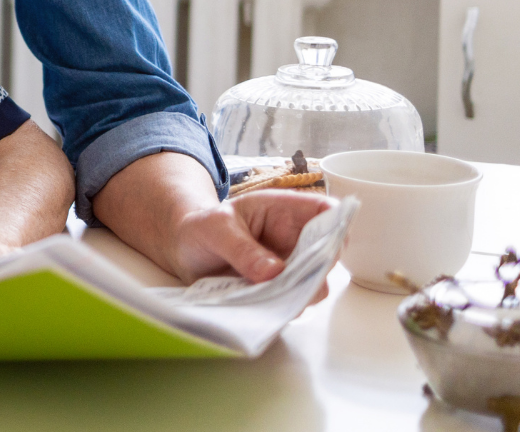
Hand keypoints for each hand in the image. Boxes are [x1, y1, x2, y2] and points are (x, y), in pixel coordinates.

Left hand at [172, 190, 336, 298]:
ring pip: (313, 284)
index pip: (326, 212)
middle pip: (328, 255)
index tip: (326, 250)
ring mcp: (288, 267)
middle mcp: (293, 240)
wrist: (184, 248)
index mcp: (283, 211)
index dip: (335, 229)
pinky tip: (263, 309)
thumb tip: (274, 273)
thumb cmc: (203, 227)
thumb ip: (242, 248)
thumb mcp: (216, 228)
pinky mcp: (277, 290)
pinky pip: (291, 302)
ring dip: (299, 295)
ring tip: (272, 298)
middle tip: (291, 283)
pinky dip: (282, 308)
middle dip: (317, 271)